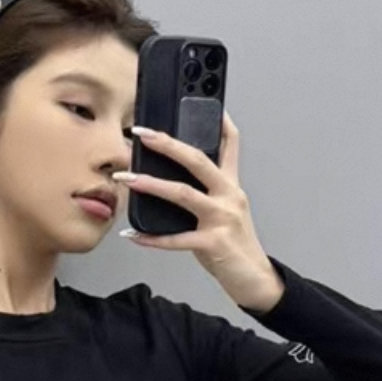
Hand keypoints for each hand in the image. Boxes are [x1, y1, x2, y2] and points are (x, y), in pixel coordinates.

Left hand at [115, 109, 282, 309]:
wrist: (254, 280)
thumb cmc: (235, 247)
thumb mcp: (226, 213)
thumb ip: (206, 195)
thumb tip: (172, 183)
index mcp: (232, 186)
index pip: (231, 144)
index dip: (219, 120)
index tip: (203, 100)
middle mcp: (229, 197)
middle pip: (198, 160)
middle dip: (167, 144)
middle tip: (142, 134)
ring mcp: (222, 219)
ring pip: (182, 194)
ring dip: (150, 185)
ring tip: (126, 179)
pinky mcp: (213, 244)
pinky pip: (176, 239)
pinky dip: (152, 238)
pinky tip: (134, 236)